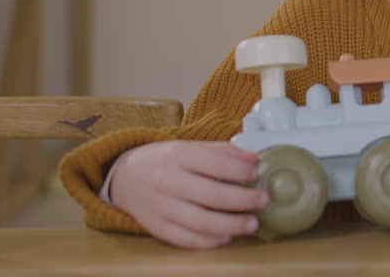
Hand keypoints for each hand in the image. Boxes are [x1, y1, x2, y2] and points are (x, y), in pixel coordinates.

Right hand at [110, 140, 269, 248]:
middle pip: (211, 195)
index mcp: (178, 155)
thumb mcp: (188, 147)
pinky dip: (208, 242)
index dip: (239, 170)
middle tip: (264, 200)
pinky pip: (186, 239)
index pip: (214, 163)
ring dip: (231, 225)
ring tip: (252, 224)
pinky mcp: (157, 228)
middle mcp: (168, 181)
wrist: (125, 177)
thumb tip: (253, 158)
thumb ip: (220, 151)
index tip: (256, 173)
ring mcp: (161, 207)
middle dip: (242, 199)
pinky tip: (226, 238)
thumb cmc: (165, 160)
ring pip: (200, 221)